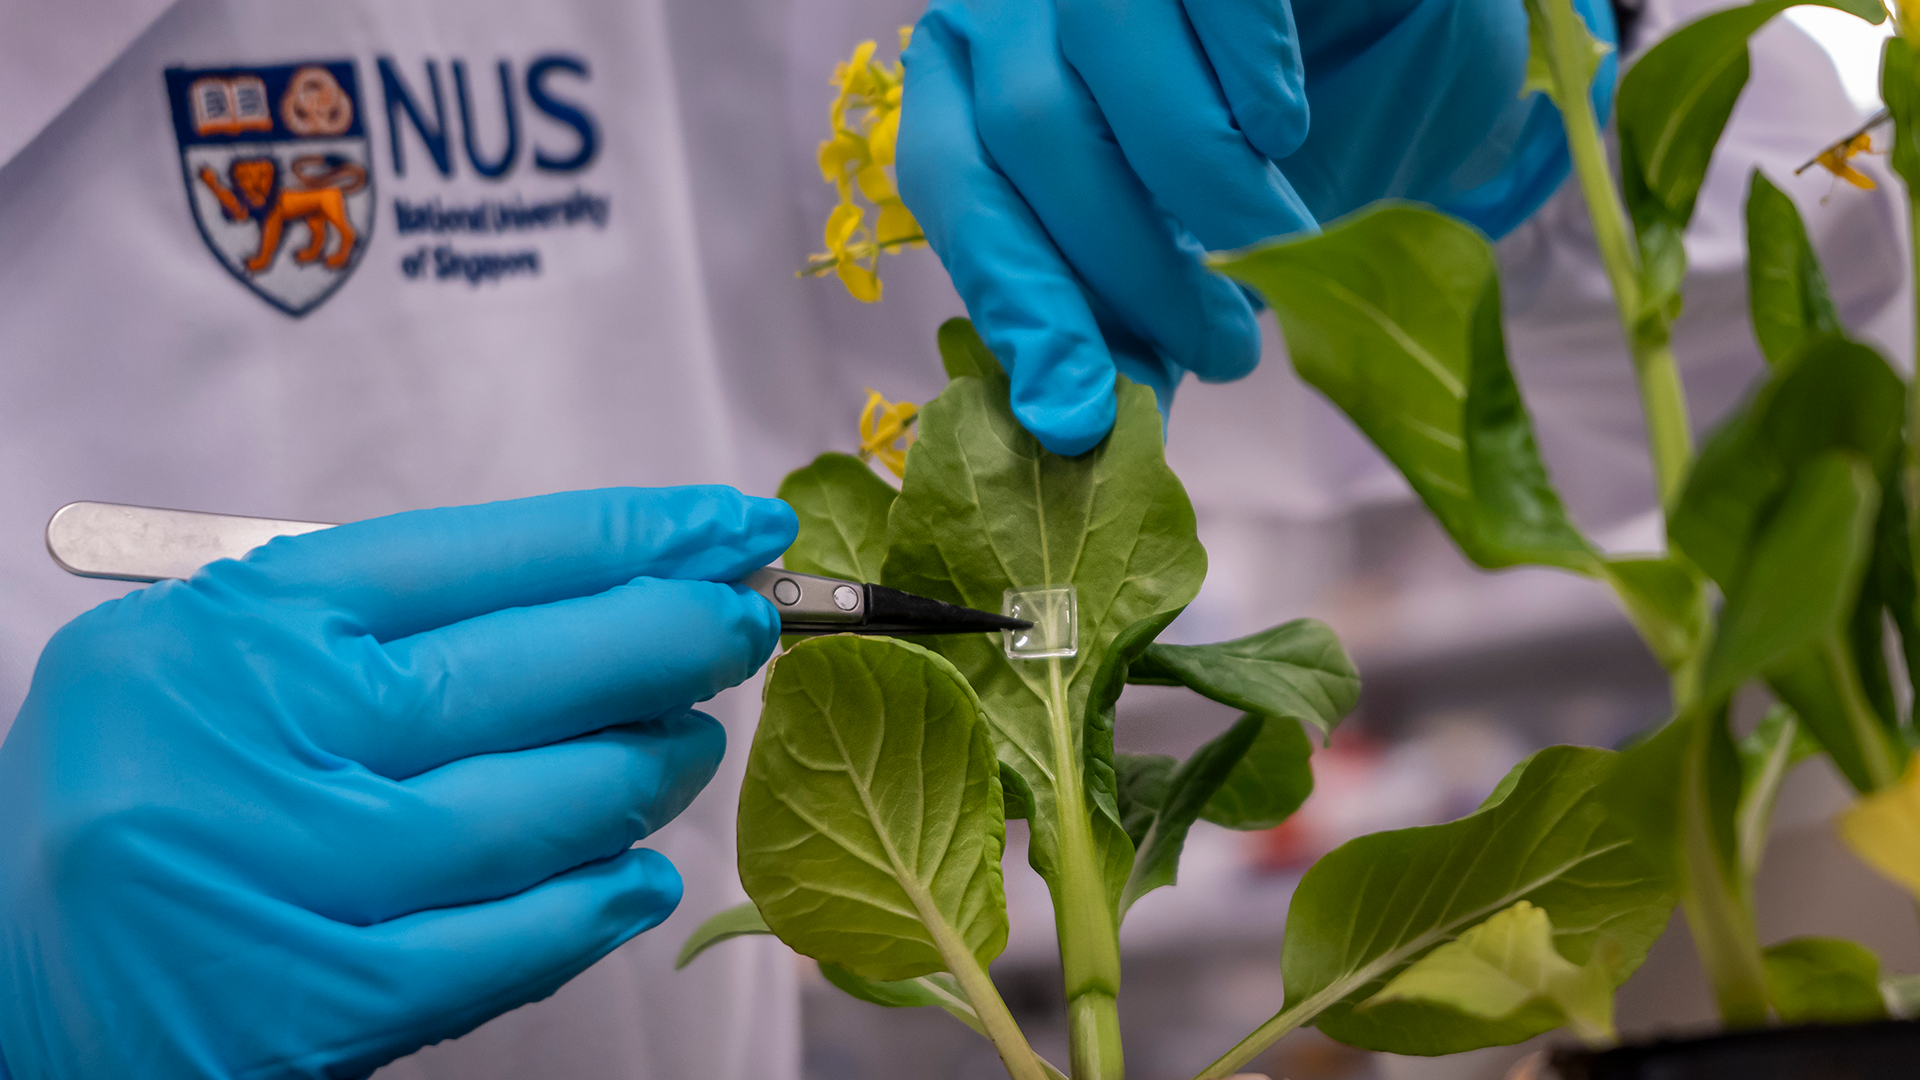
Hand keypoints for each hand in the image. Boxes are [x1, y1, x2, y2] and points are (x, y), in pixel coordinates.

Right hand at [0, 487, 796, 1079]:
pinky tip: (642, 879)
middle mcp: (266, 735)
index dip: (632, 537)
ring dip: (643, 771)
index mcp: (239, 626)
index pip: (483, 554)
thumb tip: (585, 599)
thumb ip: (365, 623)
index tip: (729, 527)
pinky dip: (588, 909)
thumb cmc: (129, 794)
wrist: (5, 972)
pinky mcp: (315, 1002)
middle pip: (527, 671)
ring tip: (696, 740)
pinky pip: (500, 947)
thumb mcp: (205, 657)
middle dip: (670, 638)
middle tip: (748, 623)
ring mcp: (294, 872)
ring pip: (534, 811)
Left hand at [897, 0, 1616, 455]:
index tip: (1073, 411)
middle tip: (1223, 351)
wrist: (1376, 24)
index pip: (953, 186)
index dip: (1014, 303)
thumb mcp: (1169, 227)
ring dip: (1202, 193)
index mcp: (968, 75)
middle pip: (1027, 139)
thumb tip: (1082, 424)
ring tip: (1274, 252)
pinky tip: (1283, 129)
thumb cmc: (1248, 132)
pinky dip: (1251, 82)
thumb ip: (1117, 311)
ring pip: (1106, 74)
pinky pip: (1214, 6)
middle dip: (1126, 269)